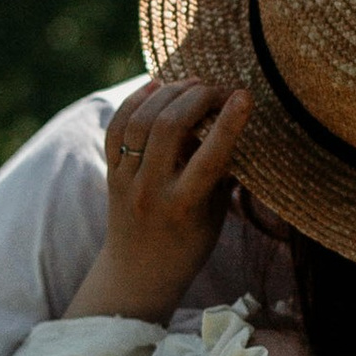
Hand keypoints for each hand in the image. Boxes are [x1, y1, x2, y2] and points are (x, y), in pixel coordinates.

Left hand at [68, 80, 250, 325]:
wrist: (139, 271)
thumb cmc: (190, 242)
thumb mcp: (215, 214)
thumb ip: (221, 173)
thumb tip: (232, 123)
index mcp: (184, 206)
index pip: (210, 157)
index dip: (229, 123)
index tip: (244, 95)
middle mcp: (150, 191)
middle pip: (169, 127)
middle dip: (196, 97)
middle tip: (217, 89)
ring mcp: (126, 180)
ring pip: (141, 121)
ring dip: (168, 93)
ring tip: (192, 84)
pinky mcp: (111, 173)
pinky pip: (117, 127)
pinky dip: (135, 101)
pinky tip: (155, 85)